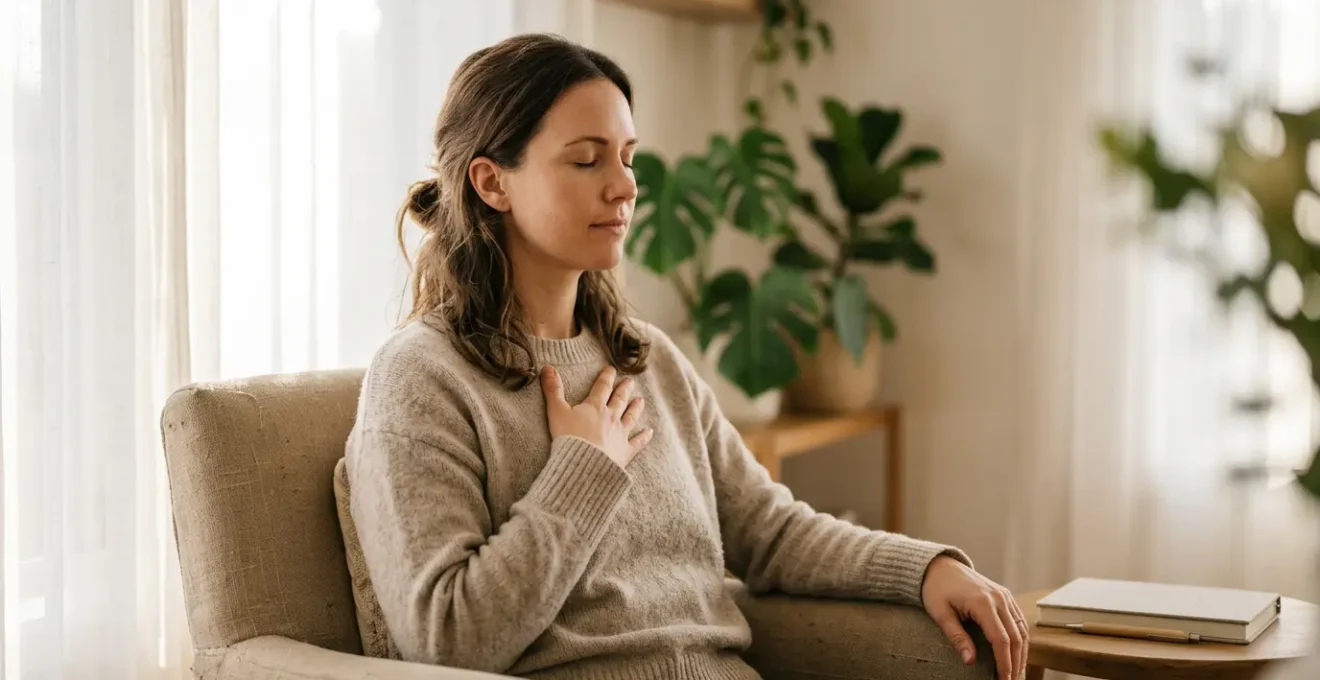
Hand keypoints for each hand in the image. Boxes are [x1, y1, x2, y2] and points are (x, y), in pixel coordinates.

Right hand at [541, 365, 652, 468]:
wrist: (582, 464)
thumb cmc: (568, 437)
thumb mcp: (556, 411)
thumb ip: (553, 390)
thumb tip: (547, 367)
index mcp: (595, 407)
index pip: (602, 388)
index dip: (606, 377)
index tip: (611, 369)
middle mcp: (611, 418)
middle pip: (619, 400)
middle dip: (624, 389)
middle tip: (630, 382)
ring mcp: (620, 434)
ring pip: (631, 417)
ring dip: (636, 408)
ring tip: (640, 400)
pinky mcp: (624, 451)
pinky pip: (637, 442)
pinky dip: (644, 437)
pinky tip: (650, 432)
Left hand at [921, 555, 1027, 679]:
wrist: (940, 566)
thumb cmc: (936, 589)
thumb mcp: (940, 613)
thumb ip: (956, 637)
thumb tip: (970, 661)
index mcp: (983, 602)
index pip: (1000, 639)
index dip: (1004, 663)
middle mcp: (999, 598)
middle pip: (1015, 637)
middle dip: (1015, 663)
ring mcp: (1005, 596)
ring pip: (1022, 630)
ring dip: (1021, 654)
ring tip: (1016, 673)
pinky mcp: (1006, 596)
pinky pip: (1019, 621)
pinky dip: (1021, 639)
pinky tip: (1018, 654)